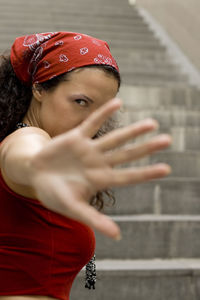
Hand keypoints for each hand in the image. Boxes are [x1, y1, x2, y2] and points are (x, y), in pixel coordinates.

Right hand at [30, 98, 170, 238]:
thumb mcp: (73, 208)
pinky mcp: (76, 137)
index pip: (128, 177)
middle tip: (167, 140)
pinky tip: (118, 102)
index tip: (166, 169)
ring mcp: (89, 149)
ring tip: (152, 123)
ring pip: (114, 138)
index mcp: (100, 180)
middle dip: (146, 148)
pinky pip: (92, 123)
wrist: (34, 174)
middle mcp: (99, 163)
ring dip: (132, 131)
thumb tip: (117, 236)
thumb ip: (94, 219)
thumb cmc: (54, 194)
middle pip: (126, 154)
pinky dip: (103, 113)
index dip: (146, 173)